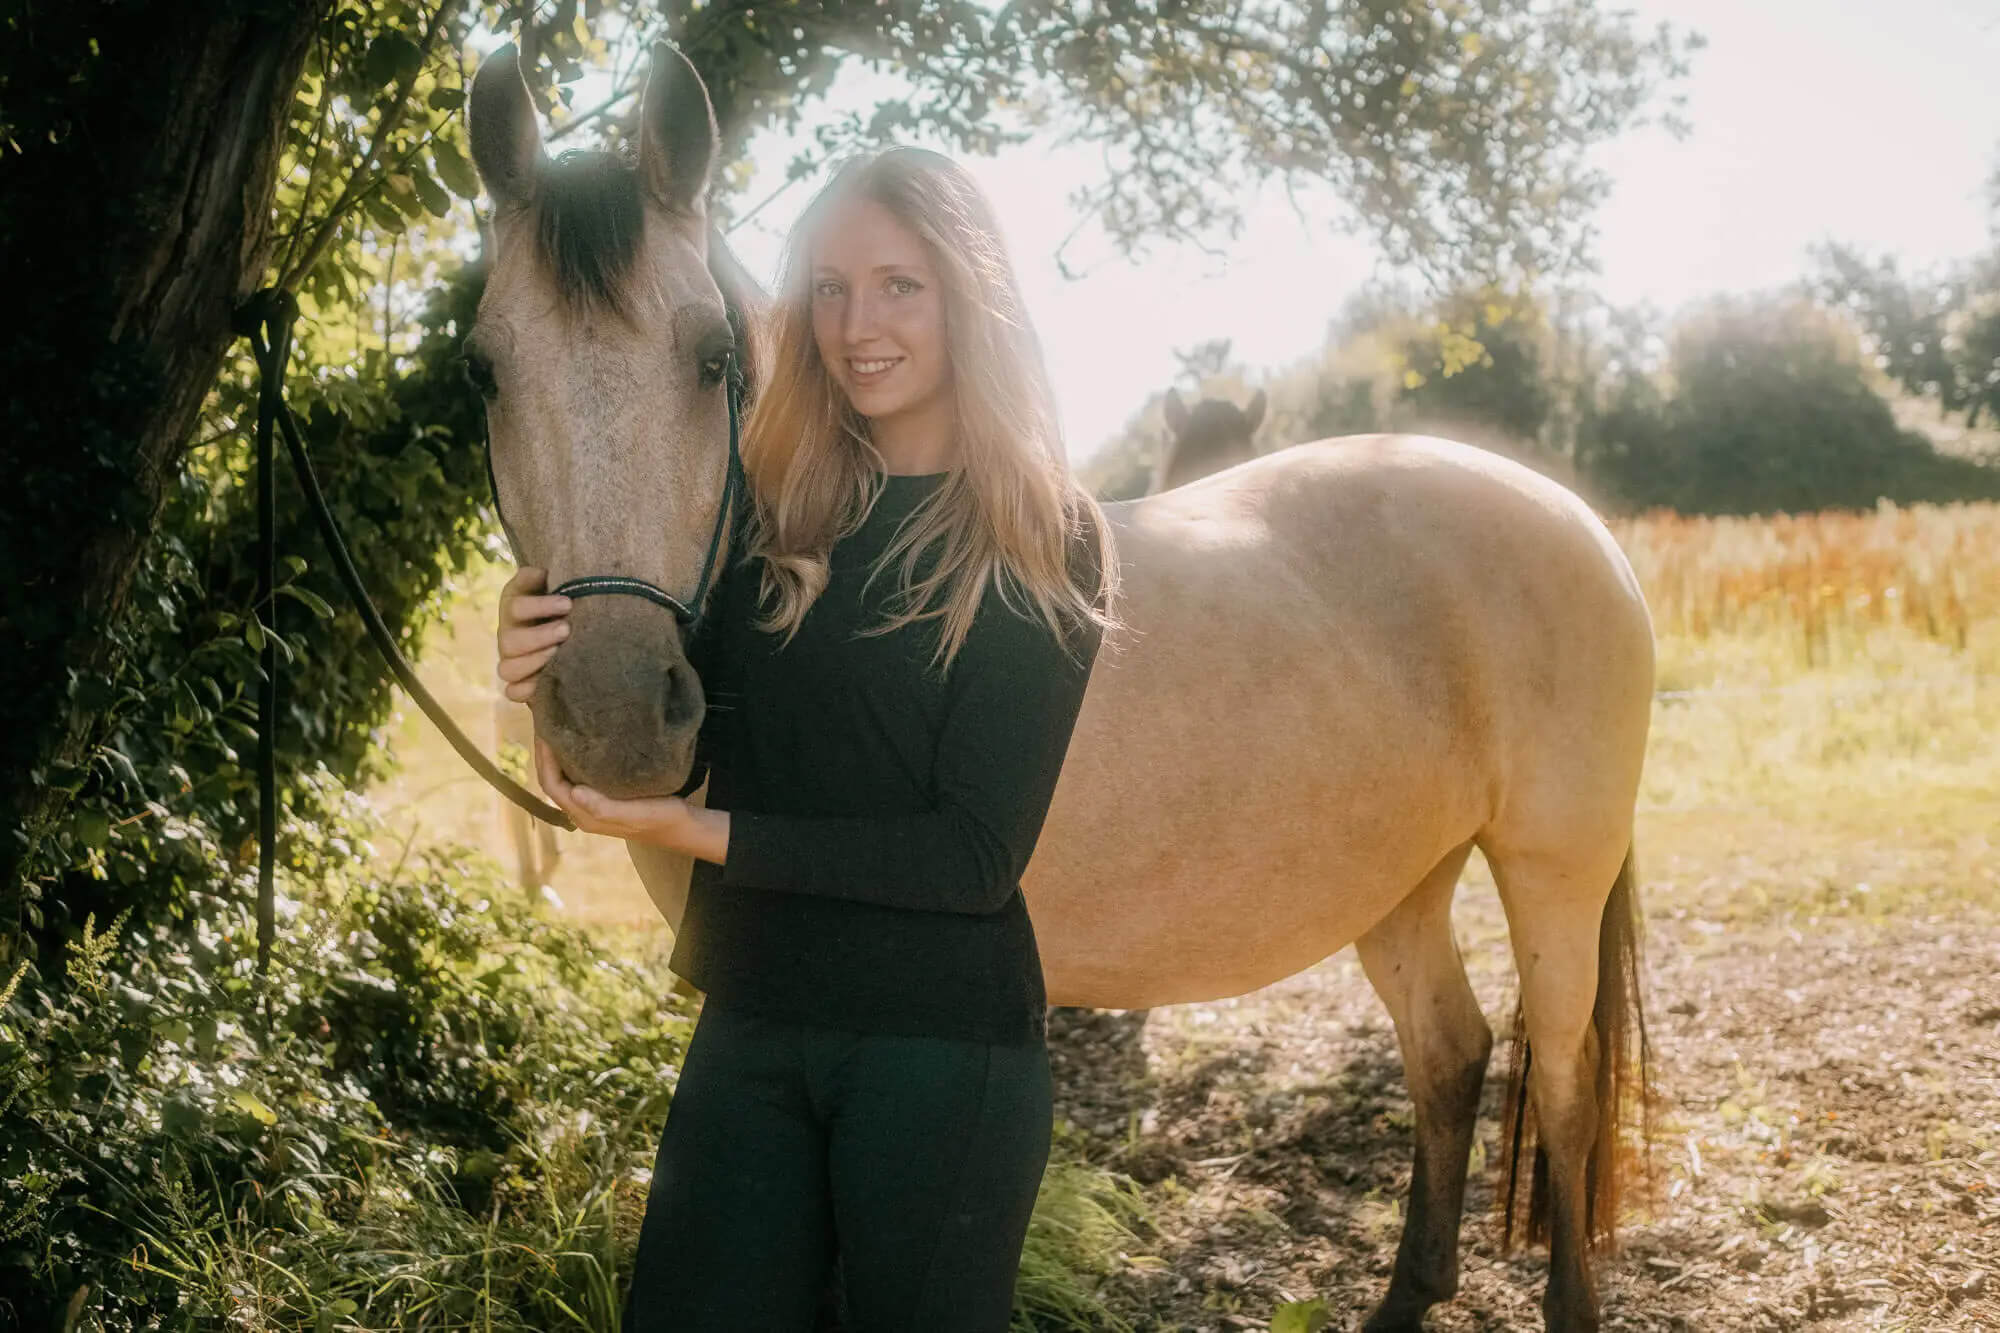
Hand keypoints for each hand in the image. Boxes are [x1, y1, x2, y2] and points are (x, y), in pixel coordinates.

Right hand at [497, 566, 570, 703]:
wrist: (563, 628)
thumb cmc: (560, 603)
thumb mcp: (551, 585)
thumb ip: (540, 578)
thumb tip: (540, 572)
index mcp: (513, 608)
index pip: (516, 606)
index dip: (539, 606)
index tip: (567, 603)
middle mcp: (507, 635)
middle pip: (509, 641)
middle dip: (540, 636)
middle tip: (567, 629)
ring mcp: (511, 661)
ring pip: (507, 668)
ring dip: (534, 661)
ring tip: (559, 653)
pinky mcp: (518, 684)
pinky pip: (512, 692)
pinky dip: (526, 690)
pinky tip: (544, 682)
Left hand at [535, 735, 702, 850]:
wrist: (679, 826)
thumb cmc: (659, 818)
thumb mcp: (634, 813)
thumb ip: (603, 807)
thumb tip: (573, 792)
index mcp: (585, 816)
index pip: (552, 785)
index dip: (544, 759)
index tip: (544, 732)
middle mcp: (582, 810)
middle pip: (552, 780)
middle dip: (544, 754)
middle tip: (544, 724)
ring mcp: (591, 803)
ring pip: (562, 777)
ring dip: (554, 755)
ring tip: (555, 728)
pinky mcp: (601, 796)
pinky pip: (576, 775)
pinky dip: (569, 758)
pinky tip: (576, 742)